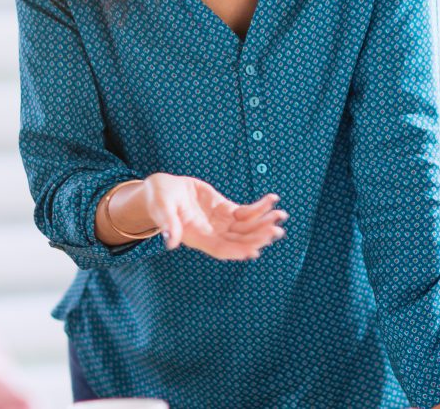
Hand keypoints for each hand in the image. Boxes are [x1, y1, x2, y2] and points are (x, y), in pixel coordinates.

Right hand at [139, 174, 286, 259]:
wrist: (163, 189)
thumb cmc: (158, 198)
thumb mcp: (161, 207)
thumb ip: (167, 223)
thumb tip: (170, 242)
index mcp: (196, 237)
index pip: (220, 249)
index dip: (237, 251)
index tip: (255, 250)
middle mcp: (211, 234)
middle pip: (238, 240)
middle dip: (257, 237)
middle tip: (276, 230)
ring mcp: (221, 223)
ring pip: (246, 228)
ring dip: (263, 223)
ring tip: (280, 215)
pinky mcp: (226, 211)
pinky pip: (246, 212)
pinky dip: (260, 208)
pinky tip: (272, 199)